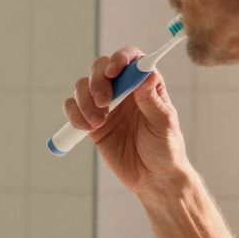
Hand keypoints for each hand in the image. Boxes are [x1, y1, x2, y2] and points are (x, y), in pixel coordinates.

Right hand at [63, 47, 190, 196]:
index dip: (120, 58)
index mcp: (144, 85)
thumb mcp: (163, 123)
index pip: (131, 59)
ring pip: (83, 86)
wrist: (152, 178)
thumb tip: (145, 74)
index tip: (114, 71)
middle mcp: (123, 90)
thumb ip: (152, 99)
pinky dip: (74, 114)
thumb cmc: (165, 149)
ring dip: (85, 101)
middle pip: (100, 68)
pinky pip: (73, 107)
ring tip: (97, 122)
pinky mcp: (91, 122)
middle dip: (97, 81)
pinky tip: (87, 128)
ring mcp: (105, 106)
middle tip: (104, 102)